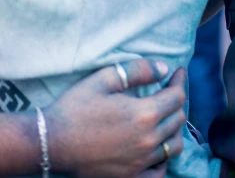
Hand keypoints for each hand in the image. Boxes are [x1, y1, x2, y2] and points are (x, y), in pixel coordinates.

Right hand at [47, 61, 185, 177]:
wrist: (54, 141)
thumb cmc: (77, 107)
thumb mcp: (104, 79)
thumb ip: (136, 71)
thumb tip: (163, 67)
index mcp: (144, 114)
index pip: (176, 97)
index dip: (179, 81)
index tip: (178, 71)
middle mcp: (148, 140)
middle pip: (178, 120)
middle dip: (177, 101)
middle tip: (170, 90)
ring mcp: (142, 163)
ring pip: (174, 146)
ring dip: (175, 128)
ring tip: (166, 116)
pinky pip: (161, 171)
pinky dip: (165, 158)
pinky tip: (158, 148)